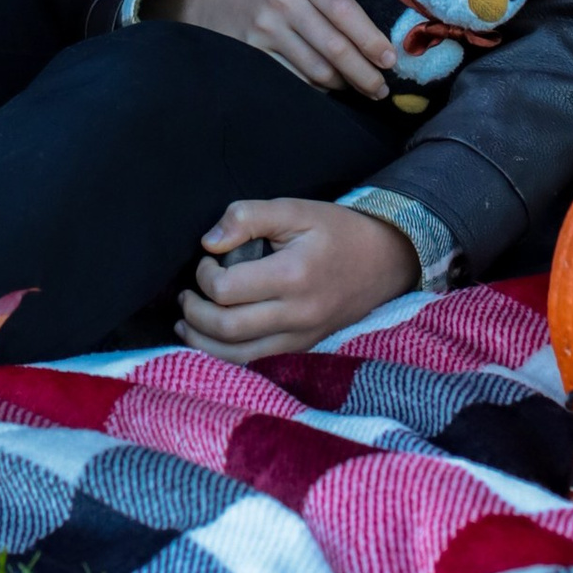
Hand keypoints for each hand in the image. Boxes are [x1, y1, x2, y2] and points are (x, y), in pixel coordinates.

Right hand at [164, 0, 397, 99]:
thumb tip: (395, 2)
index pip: (345, 11)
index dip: (371, 39)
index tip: (390, 59)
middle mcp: (284, 1)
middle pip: (334, 48)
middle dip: (365, 74)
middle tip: (382, 89)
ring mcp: (265, 29)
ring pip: (315, 70)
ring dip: (343, 85)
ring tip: (361, 88)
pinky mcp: (252, 53)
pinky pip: (294, 80)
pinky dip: (317, 89)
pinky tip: (329, 87)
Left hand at [179, 198, 418, 359]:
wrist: (386, 260)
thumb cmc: (337, 231)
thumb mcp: (295, 209)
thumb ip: (248, 217)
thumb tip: (209, 242)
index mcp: (293, 276)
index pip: (226, 290)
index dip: (203, 276)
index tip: (206, 260)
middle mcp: (298, 314)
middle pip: (227, 329)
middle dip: (194, 314)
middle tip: (186, 295)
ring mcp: (303, 337)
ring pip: (239, 357)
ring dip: (203, 343)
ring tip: (187, 323)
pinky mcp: (305, 348)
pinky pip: (258, 363)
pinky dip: (228, 357)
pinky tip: (212, 342)